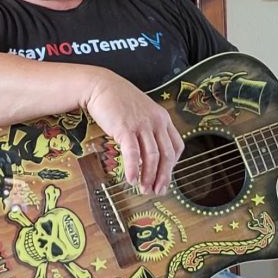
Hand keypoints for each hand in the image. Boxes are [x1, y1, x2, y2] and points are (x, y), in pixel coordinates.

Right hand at [84, 72, 183, 193]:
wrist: (100, 86)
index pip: (177, 146)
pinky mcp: (126, 128)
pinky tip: (131, 180)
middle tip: (158, 191)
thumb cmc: (119, 101)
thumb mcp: (142, 113)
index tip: (166, 177)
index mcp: (163, 119)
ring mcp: (142, 125)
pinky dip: (133, 169)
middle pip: (167, 155)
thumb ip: (149, 130)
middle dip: (163, 177)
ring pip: (152, 157)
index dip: (173, 165)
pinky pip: (133, 153)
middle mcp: (156, 122)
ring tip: (144, 189)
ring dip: (149, 177)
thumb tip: (150, 155)